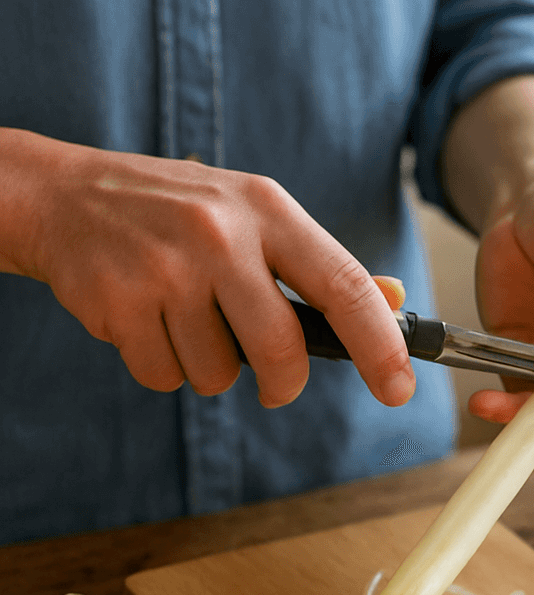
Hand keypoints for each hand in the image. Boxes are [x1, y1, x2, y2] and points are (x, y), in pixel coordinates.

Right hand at [2, 130, 413, 407]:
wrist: (63, 195)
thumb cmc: (178, 212)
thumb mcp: (255, 215)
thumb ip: (322, 265)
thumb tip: (393, 299)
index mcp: (268, 210)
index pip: (345, 286)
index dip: (381, 347)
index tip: (399, 389)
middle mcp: (220, 235)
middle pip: (281, 352)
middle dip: (282, 384)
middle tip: (273, 383)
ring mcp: (165, 268)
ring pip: (218, 375)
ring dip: (209, 368)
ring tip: (184, 318)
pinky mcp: (119, 302)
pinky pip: (166, 378)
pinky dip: (164, 366)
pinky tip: (148, 321)